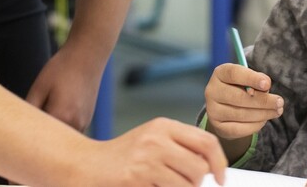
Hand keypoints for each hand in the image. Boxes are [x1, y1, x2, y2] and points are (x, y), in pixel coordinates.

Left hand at [27, 44, 103, 130]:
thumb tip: (19, 126)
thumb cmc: (62, 68)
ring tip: (47, 107)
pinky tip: (58, 107)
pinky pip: (70, 130)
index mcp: (62, 117)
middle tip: (29, 119)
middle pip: (51, 139)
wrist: (88, 54)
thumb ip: (29, 109)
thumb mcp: (40, 87)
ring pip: (60, 137)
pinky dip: (61, 125)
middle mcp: (76, 124)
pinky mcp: (87, 119)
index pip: (38, 136)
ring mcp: (84, 123)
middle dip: (39, 133)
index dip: (27, 133)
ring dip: (51, 131)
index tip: (19, 127)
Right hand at [84, 117, 226, 186]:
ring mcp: (145, 160)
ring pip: (187, 185)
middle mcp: (156, 139)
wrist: (85, 165)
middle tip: (182, 184)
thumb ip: (181, 146)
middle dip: (196, 183)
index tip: (221, 178)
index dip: (220, 163)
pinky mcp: (135, 179)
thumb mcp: (152, 140)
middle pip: (199, 168)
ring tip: (162, 186)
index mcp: (163, 126)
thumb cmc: (122, 156)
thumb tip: (213, 165)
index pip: (207, 142)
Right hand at [203, 64, 282, 139]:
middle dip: (263, 101)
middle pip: (239, 97)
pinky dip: (255, 125)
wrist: (227, 107)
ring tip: (277, 111)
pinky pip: (239, 129)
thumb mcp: (248, 79)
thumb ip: (257, 80)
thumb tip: (265, 88)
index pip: (234, 74)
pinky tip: (264, 120)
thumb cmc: (241, 87)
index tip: (268, 84)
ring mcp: (212, 110)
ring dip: (263, 114)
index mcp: (220, 73)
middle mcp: (212, 91)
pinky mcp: (217, 126)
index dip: (251, 78)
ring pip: (241, 114)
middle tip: (280, 102)